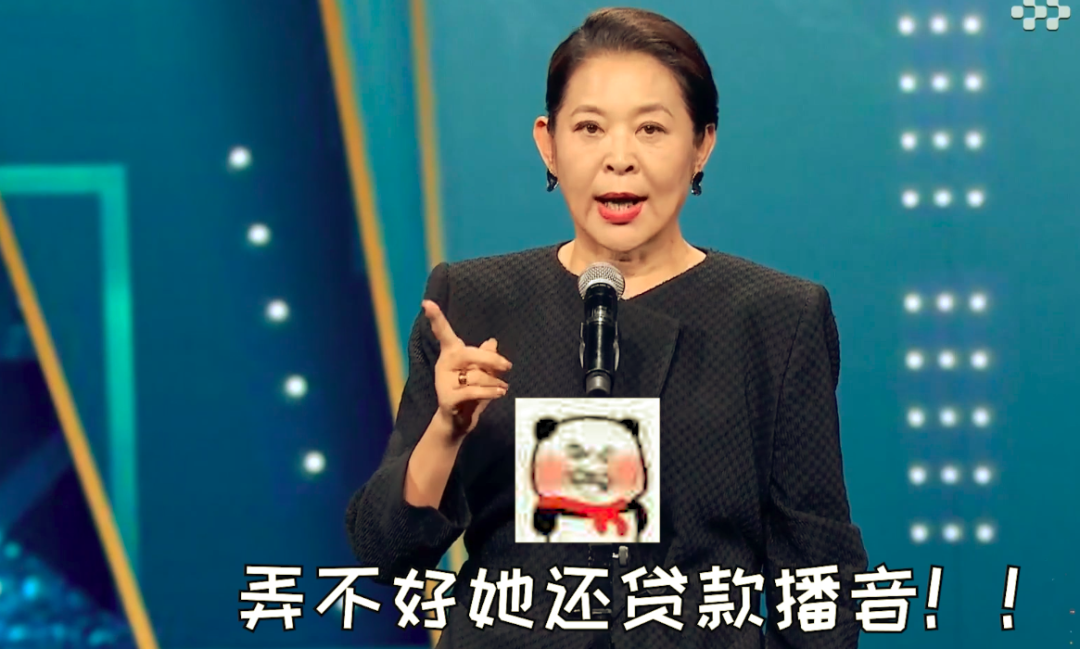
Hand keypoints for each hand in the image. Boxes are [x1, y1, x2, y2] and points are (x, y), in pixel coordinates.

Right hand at [422, 300, 510, 440]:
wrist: (457, 421)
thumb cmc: (470, 393)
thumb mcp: (480, 373)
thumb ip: (485, 358)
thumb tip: (492, 341)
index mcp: (450, 354)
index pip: (443, 332)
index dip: (436, 318)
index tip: (427, 303)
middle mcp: (444, 364)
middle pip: (469, 353)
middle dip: (491, 359)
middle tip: (507, 366)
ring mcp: (443, 381)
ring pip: (476, 375)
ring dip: (494, 382)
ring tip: (501, 388)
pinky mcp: (447, 397)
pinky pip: (473, 390)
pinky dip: (490, 391)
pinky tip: (500, 392)